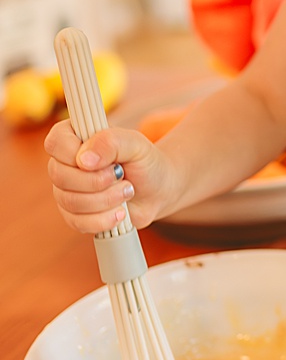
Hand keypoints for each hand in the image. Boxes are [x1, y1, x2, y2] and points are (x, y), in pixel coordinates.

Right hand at [44, 120, 175, 231]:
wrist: (157, 191)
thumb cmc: (144, 162)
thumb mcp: (136, 145)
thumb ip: (111, 142)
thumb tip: (84, 160)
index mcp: (74, 137)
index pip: (56, 142)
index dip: (77, 154)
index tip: (106, 160)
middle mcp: (64, 163)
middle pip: (60, 175)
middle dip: (98, 180)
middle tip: (122, 176)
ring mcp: (65, 190)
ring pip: (69, 201)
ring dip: (106, 199)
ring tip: (127, 191)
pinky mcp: (73, 214)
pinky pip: (77, 222)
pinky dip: (104, 219)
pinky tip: (121, 212)